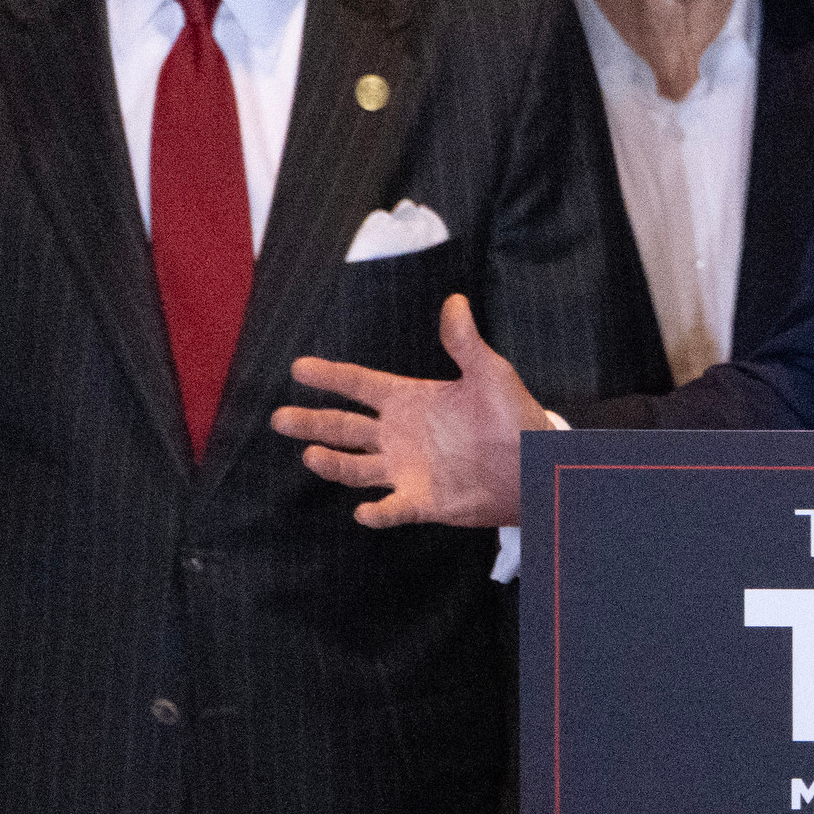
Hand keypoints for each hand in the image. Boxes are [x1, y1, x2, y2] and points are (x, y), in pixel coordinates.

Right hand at [277, 293, 545, 529]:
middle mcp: (399, 435)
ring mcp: (407, 469)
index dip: (330, 376)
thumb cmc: (513, 415)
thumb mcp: (490, 373)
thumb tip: (455, 301)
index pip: (359, 385)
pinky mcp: (423, 501)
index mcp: (410, 400)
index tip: (298, 368)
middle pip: (344, 427)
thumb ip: (465, 342)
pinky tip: (364, 511)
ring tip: (311, 456)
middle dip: (312, 422)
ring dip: (333, 464)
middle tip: (279, 419)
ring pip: (356, 467)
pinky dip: (378, 513)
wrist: (535, 464)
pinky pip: (393, 509)